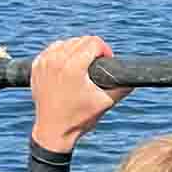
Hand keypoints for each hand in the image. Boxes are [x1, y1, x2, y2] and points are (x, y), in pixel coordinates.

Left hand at [29, 35, 128, 152]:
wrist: (53, 130)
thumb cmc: (80, 118)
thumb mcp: (106, 103)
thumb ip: (123, 87)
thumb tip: (134, 77)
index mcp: (73, 68)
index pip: (93, 42)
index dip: (105, 50)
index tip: (107, 62)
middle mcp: (56, 61)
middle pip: (81, 40)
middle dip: (92, 50)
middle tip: (96, 66)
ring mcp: (44, 62)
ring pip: (67, 42)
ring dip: (77, 50)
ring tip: (83, 66)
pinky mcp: (36, 66)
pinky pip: (53, 49)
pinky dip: (62, 53)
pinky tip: (68, 65)